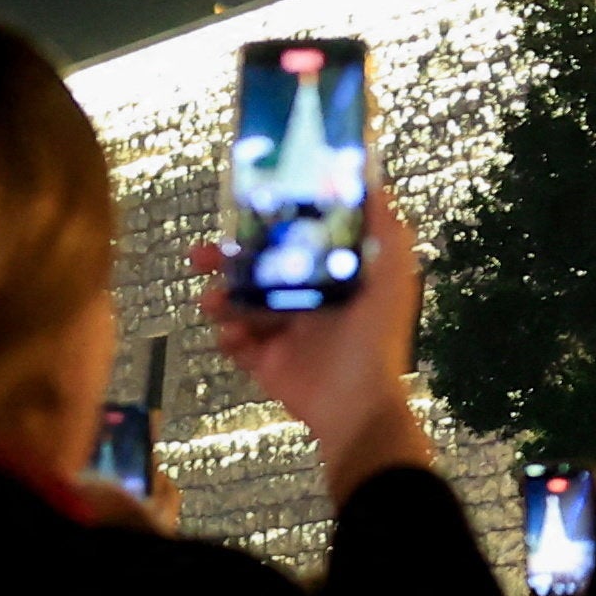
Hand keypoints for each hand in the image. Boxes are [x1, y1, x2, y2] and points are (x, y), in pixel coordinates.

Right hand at [190, 185, 433, 503]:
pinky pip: (236, 342)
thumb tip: (376, 186)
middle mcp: (308, 298)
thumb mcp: (392, 282)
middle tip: (202, 254)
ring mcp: (285, 331)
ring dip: (221, 298)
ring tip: (213, 301)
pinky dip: (228, 337)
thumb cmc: (376, 340)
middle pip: (258, 270)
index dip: (272, 225)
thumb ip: (386, 235)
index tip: (246, 208)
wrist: (355, 409)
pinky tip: (234, 337)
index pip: (297, 241)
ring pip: (240, 304)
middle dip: (228, 260)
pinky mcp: (266, 361)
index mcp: (334, 277)